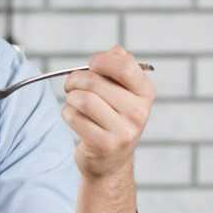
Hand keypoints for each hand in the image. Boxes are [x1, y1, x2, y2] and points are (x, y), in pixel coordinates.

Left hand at [62, 45, 155, 179]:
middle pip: (94, 81)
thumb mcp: (123, 91)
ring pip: (83, 99)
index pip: (124, 66)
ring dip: (70, 97)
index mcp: (145, 93)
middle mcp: (139, 112)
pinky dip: (67, 113)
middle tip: (71, 85)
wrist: (111, 161)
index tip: (91, 65)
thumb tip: (115, 51)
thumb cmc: (112, 118)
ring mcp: (124, 131)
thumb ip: (120, 66)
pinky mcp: (105, 145)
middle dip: (75, 79)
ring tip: (72, 101)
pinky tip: (73, 117)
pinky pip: (74, 117)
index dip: (101, 61)